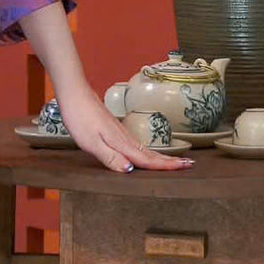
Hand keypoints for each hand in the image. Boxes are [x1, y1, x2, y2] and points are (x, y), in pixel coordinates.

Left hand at [55, 82, 193, 173]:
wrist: (74, 93)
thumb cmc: (79, 117)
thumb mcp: (90, 143)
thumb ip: (110, 157)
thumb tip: (130, 170)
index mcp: (120, 143)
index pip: (146, 159)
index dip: (165, 166)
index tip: (184, 167)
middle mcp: (124, 137)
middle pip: (150, 153)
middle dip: (170, 160)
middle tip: (189, 164)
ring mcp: (121, 132)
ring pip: (145, 148)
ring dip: (161, 156)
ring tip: (175, 161)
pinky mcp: (115, 129)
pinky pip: (136, 144)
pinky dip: (147, 151)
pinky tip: (147, 153)